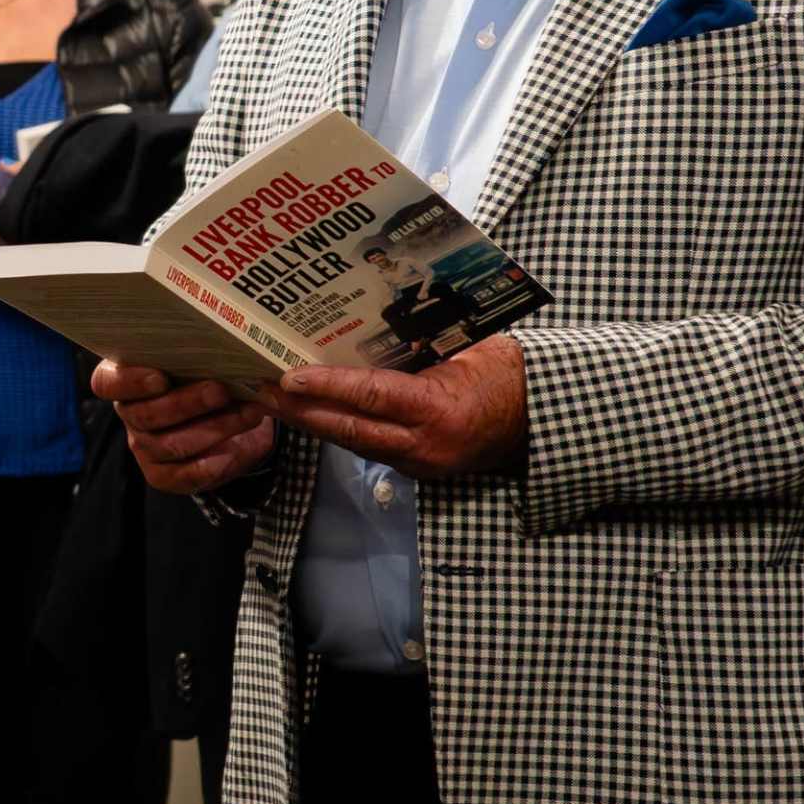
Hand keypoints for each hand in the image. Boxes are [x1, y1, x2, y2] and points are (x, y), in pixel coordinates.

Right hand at [94, 358, 277, 494]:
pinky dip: (210, 466)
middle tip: (220, 391)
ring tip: (247, 414)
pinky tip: (233, 452)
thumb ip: (210, 358)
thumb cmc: (214, 379)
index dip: (129, 382)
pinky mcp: (162, 475)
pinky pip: (180, 476)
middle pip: (145, 415)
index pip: (106, 382)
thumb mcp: (209, 363)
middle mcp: (130, 413)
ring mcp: (144, 446)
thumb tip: (240, 356)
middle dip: (187, 403)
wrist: (235, 421)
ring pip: (168, 445)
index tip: (159, 377)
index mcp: (127, 378)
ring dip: (213, 429)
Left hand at [256, 335, 526, 479]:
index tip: (288, 376)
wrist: (543, 417)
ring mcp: (423, 463)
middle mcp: (428, 444)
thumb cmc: (506, 373)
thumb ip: (417, 350)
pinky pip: (371, 448)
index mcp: (441, 410)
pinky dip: (340, 430)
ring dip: (313, 422)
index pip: (373, 396)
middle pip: (351, 429)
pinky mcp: (420, 470)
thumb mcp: (467, 350)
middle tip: (260, 389)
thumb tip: (361, 333)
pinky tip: (313, 414)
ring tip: (274, 400)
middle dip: (302, 411)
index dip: (328, 386)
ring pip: (355, 442)